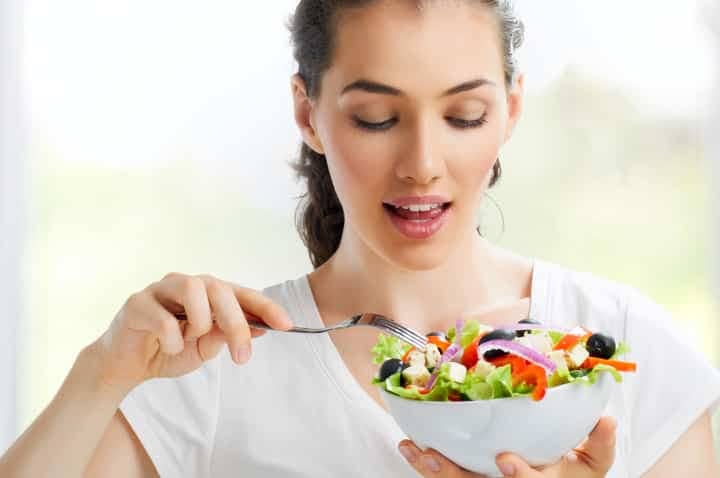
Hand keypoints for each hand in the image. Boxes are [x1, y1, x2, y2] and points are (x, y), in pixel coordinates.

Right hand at [90, 272, 292, 392]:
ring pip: (192, 287)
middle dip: (237, 323)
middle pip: (219, 288)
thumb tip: (260, 328)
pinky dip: (171, 338)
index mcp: (207, 293)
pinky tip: (168, 348)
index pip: (241, 293)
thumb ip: (226, 335)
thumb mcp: (205, 348)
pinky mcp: (136, 304)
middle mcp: (186, 284)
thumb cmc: (169, 350)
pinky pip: (161, 316)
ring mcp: (160, 290)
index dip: (266, 306)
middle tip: (242, 356)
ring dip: (201, 319)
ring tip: (193, 339)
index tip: (287, 325)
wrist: (127, 366)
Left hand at [398, 416, 615, 477]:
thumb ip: (600, 444)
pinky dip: (427, 463)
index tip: (504, 460)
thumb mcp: (593, 464)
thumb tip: (605, 418)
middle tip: (430, 456)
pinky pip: (447, 476)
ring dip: (431, 467)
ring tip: (411, 448)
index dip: (520, 477)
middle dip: (451, 474)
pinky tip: (411, 446)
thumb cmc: (573, 473)